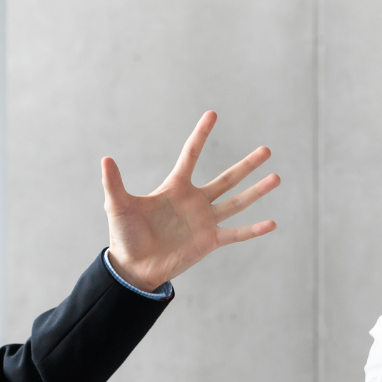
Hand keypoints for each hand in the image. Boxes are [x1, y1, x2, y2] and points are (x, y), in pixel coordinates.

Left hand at [102, 111, 278, 291]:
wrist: (134, 267)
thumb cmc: (125, 235)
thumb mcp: (117, 206)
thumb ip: (114, 183)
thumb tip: (105, 159)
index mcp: (175, 187)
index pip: (192, 155)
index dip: (201, 135)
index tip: (212, 114)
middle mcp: (195, 201)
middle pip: (226, 178)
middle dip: (246, 165)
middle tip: (266, 150)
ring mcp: (205, 221)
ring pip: (237, 202)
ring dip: (257, 191)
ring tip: (276, 177)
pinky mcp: (209, 241)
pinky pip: (236, 234)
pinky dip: (254, 230)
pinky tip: (272, 223)